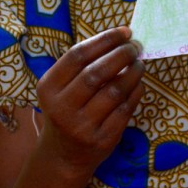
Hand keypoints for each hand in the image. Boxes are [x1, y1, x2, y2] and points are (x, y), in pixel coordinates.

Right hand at [34, 26, 145, 179]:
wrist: (63, 156)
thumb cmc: (67, 110)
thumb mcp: (62, 88)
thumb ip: (84, 65)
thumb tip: (121, 38)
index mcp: (49, 87)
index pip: (77, 56)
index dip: (104, 40)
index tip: (124, 32)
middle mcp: (62, 107)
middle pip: (96, 72)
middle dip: (121, 54)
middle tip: (135, 46)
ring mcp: (82, 126)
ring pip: (114, 91)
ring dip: (133, 72)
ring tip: (139, 64)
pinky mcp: (102, 139)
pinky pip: (125, 109)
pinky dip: (136, 91)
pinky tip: (138, 84)